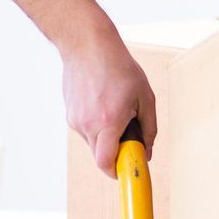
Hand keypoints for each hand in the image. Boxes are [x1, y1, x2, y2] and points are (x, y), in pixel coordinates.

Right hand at [61, 31, 156, 176]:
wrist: (87, 45)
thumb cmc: (119, 68)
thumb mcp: (144, 96)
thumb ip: (149, 128)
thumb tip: (146, 152)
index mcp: (108, 121)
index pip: (106, 163)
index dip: (117, 172)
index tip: (128, 170)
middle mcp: (88, 124)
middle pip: (100, 156)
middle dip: (116, 153)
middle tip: (130, 136)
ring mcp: (75, 119)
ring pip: (93, 143)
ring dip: (107, 137)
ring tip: (115, 108)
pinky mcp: (69, 114)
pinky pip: (86, 130)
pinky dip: (97, 125)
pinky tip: (103, 102)